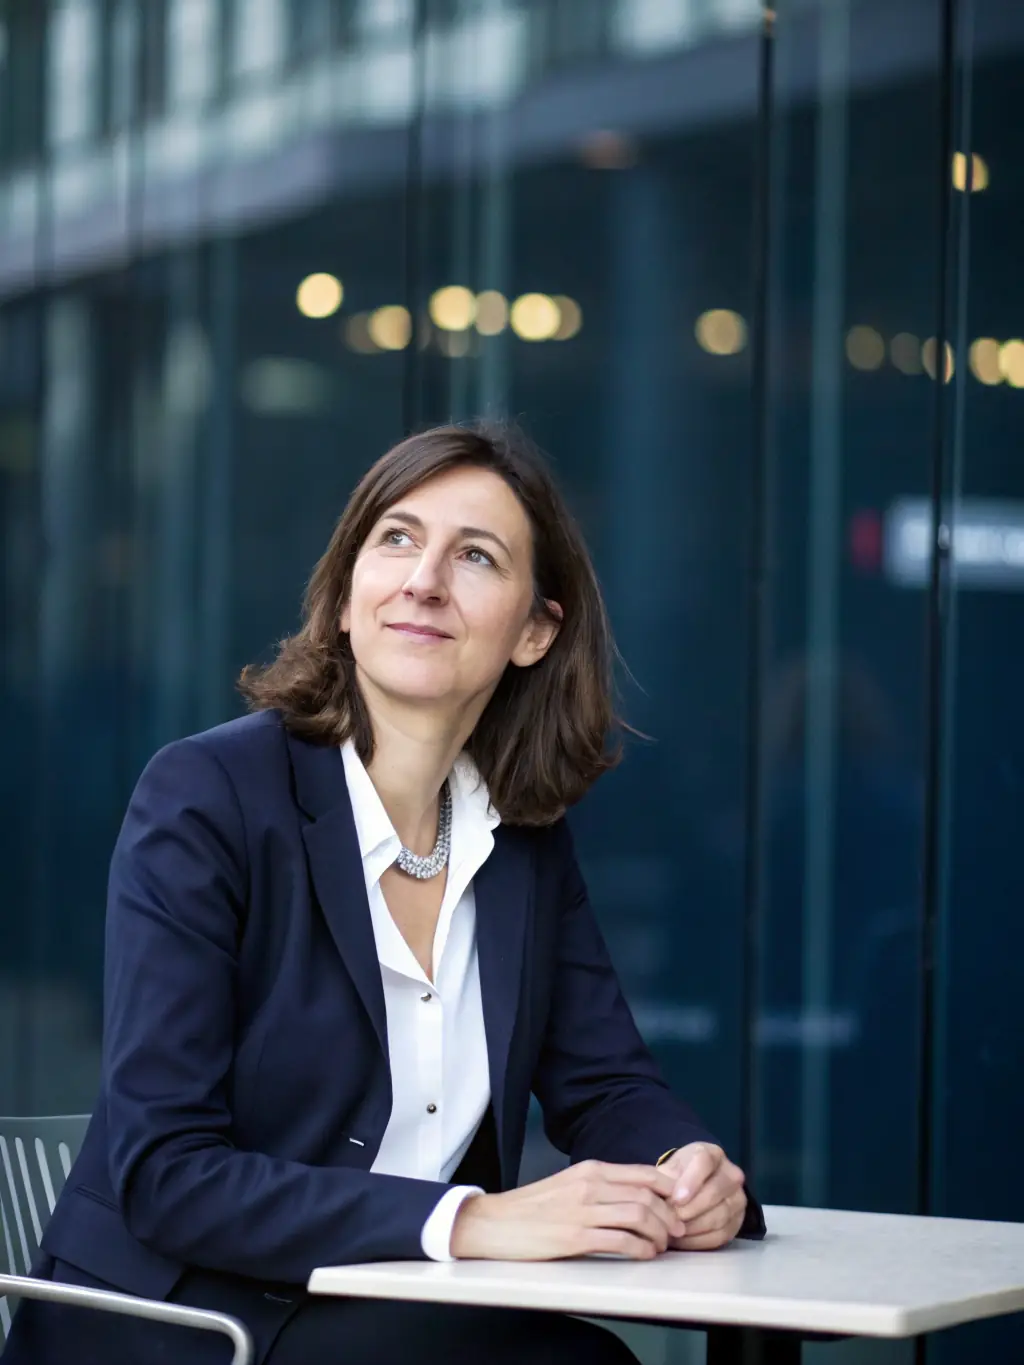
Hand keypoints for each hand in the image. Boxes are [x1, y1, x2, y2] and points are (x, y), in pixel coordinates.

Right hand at [449, 1160, 686, 1260]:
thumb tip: (635, 1195)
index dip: (669, 1190)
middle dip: (670, 1215)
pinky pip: (621, 1241)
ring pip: (638, 1216)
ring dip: (658, 1233)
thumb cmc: (533, 1207)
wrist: (495, 1222)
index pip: (643, 1173)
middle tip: (677, 1231)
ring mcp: (583, 1210)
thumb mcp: (570, 1184)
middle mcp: (590, 1185)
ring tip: (662, 1245)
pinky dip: (640, 1249)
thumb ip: (600, 1186)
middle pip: (647, 1195)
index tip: (679, 1204)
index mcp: (590, 1169)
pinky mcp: (575, 1237)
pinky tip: (645, 1254)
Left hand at [659, 1142, 746, 1249]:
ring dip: (693, 1226)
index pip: (705, 1162)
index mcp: (713, 1154)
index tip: (676, 1199)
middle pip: (715, 1191)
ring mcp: (738, 1199)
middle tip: (670, 1219)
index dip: (690, 1181)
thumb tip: (660, 1198)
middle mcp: (731, 1174)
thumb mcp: (668, 1170)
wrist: (691, 1190)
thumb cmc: (677, 1177)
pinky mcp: (737, 1222)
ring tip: (673, 1231)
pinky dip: (699, 1240)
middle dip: (690, 1208)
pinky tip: (682, 1240)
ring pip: (719, 1215)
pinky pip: (721, 1235)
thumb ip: (664, 1180)